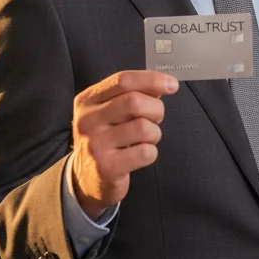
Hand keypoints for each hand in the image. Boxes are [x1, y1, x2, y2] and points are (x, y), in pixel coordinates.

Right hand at [71, 70, 178, 218]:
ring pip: (143, 127)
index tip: (172, 84)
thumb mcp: (109, 112)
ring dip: (154, 134)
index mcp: (88, 100)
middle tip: (155, 119)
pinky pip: (145, 152)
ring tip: (145, 140)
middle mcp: (88, 120)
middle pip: (135, 102)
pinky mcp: (107, 167)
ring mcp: (96, 144)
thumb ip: (132, 94)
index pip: (123, 80)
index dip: (152, 80)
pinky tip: (140, 155)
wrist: (87, 178)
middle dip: (156, 109)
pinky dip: (151, 153)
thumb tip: (164, 84)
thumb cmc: (106, 139)